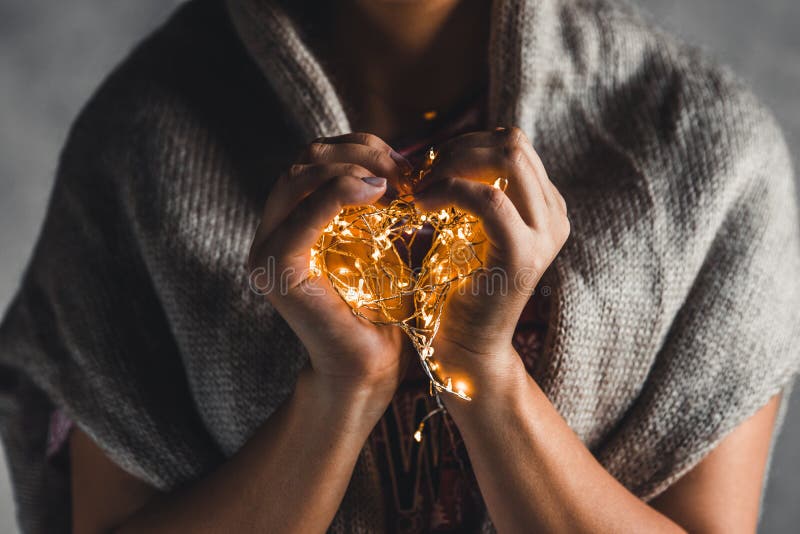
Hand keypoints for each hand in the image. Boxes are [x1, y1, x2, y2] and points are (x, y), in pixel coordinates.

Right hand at [248, 133, 414, 404]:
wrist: (370, 368)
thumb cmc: (382, 310)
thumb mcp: (383, 244)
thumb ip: (380, 206)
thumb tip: (406, 161)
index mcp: (292, 222)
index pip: (316, 159)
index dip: (360, 150)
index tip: (404, 165)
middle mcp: (271, 231)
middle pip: (305, 160)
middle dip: (359, 155)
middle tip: (403, 173)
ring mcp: (267, 250)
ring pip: (299, 177)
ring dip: (351, 170)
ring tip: (392, 185)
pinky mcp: (277, 269)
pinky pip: (304, 215)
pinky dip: (339, 194)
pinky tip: (375, 194)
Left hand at [414, 127, 569, 396]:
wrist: (465, 348)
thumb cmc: (454, 287)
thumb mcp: (464, 228)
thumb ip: (467, 190)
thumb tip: (439, 152)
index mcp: (544, 205)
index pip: (511, 145)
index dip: (465, 145)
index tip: (429, 168)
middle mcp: (553, 214)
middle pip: (513, 142)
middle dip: (459, 149)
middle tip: (423, 174)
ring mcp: (544, 234)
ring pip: (508, 158)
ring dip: (453, 165)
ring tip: (421, 189)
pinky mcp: (522, 254)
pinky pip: (489, 199)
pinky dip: (449, 191)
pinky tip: (421, 206)